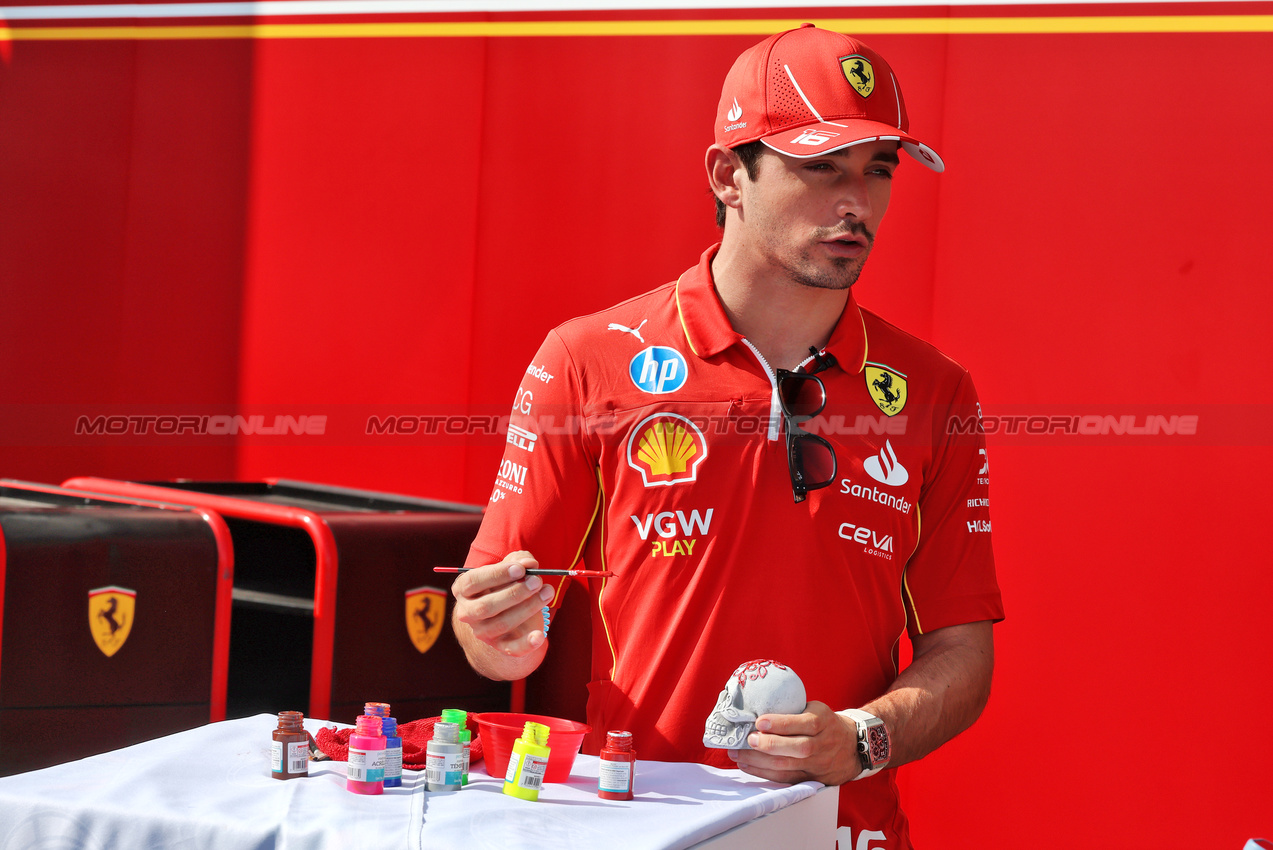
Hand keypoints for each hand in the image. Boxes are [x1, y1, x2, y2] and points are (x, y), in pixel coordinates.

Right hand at [451, 551, 555, 657]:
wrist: (504, 613)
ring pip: (502, 623)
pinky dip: (526, 644)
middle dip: (515, 593)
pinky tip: (539, 635)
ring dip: (528, 608)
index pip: (473, 581)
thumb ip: (518, 561)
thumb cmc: (505, 583)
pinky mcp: (500, 646)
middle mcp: (467, 612)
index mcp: (463, 589)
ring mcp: (482, 631)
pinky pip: (512, 649)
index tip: (521, 569)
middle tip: (537, 581)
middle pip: (486, 606)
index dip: (497, 574)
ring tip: (547, 593)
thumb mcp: (509, 568)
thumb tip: (530, 563)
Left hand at [729, 701, 861, 785]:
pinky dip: (765, 773)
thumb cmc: (826, 723)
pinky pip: (786, 778)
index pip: (803, 723)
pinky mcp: (812, 778)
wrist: (854, 746)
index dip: (780, 723)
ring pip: (788, 766)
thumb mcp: (816, 709)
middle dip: (768, 745)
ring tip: (738, 754)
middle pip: (797, 748)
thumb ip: (793, 709)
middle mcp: (822, 744)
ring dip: (759, 762)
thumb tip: (757, 704)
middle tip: (747, 740)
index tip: (759, 721)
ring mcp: (818, 764)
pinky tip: (748, 766)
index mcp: (823, 722)